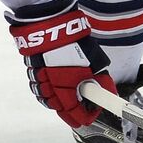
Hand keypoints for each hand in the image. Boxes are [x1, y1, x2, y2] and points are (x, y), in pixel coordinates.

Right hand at [6, 0, 113, 127]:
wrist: (49, 26)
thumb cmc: (73, 43)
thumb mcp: (94, 62)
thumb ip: (101, 81)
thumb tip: (109, 92)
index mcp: (67, 89)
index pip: (76, 115)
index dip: (87, 116)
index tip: (93, 112)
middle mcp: (52, 89)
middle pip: (61, 111)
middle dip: (73, 111)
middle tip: (83, 106)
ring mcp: (40, 81)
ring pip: (48, 101)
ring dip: (59, 101)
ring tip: (70, 94)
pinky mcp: (32, 72)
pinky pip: (39, 89)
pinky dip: (47, 91)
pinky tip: (55, 84)